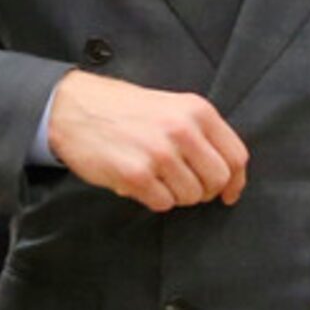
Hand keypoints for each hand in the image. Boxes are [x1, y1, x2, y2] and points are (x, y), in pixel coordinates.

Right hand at [46, 70, 246, 212]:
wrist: (73, 108)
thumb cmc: (122, 109)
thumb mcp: (170, 106)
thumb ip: (200, 133)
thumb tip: (226, 172)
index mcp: (196, 110)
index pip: (236, 156)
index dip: (235, 181)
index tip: (228, 193)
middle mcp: (182, 130)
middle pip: (217, 180)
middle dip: (204, 191)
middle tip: (184, 185)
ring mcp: (160, 153)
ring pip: (191, 196)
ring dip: (175, 195)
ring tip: (155, 178)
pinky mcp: (137, 174)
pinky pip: (163, 203)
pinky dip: (153, 199)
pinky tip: (139, 182)